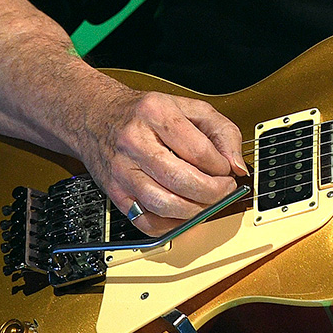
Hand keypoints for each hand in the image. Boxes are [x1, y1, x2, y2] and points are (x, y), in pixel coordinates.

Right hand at [77, 87, 247, 236]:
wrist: (95, 115)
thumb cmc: (143, 113)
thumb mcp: (188, 107)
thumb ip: (222, 131)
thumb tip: (237, 165)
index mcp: (156, 114)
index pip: (199, 151)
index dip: (221, 167)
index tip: (227, 170)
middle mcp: (135, 142)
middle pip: (181, 180)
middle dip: (212, 192)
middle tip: (223, 190)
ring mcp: (122, 170)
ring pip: (163, 205)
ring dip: (194, 211)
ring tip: (205, 201)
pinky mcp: (115, 193)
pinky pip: (145, 222)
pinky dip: (169, 225)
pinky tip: (181, 212)